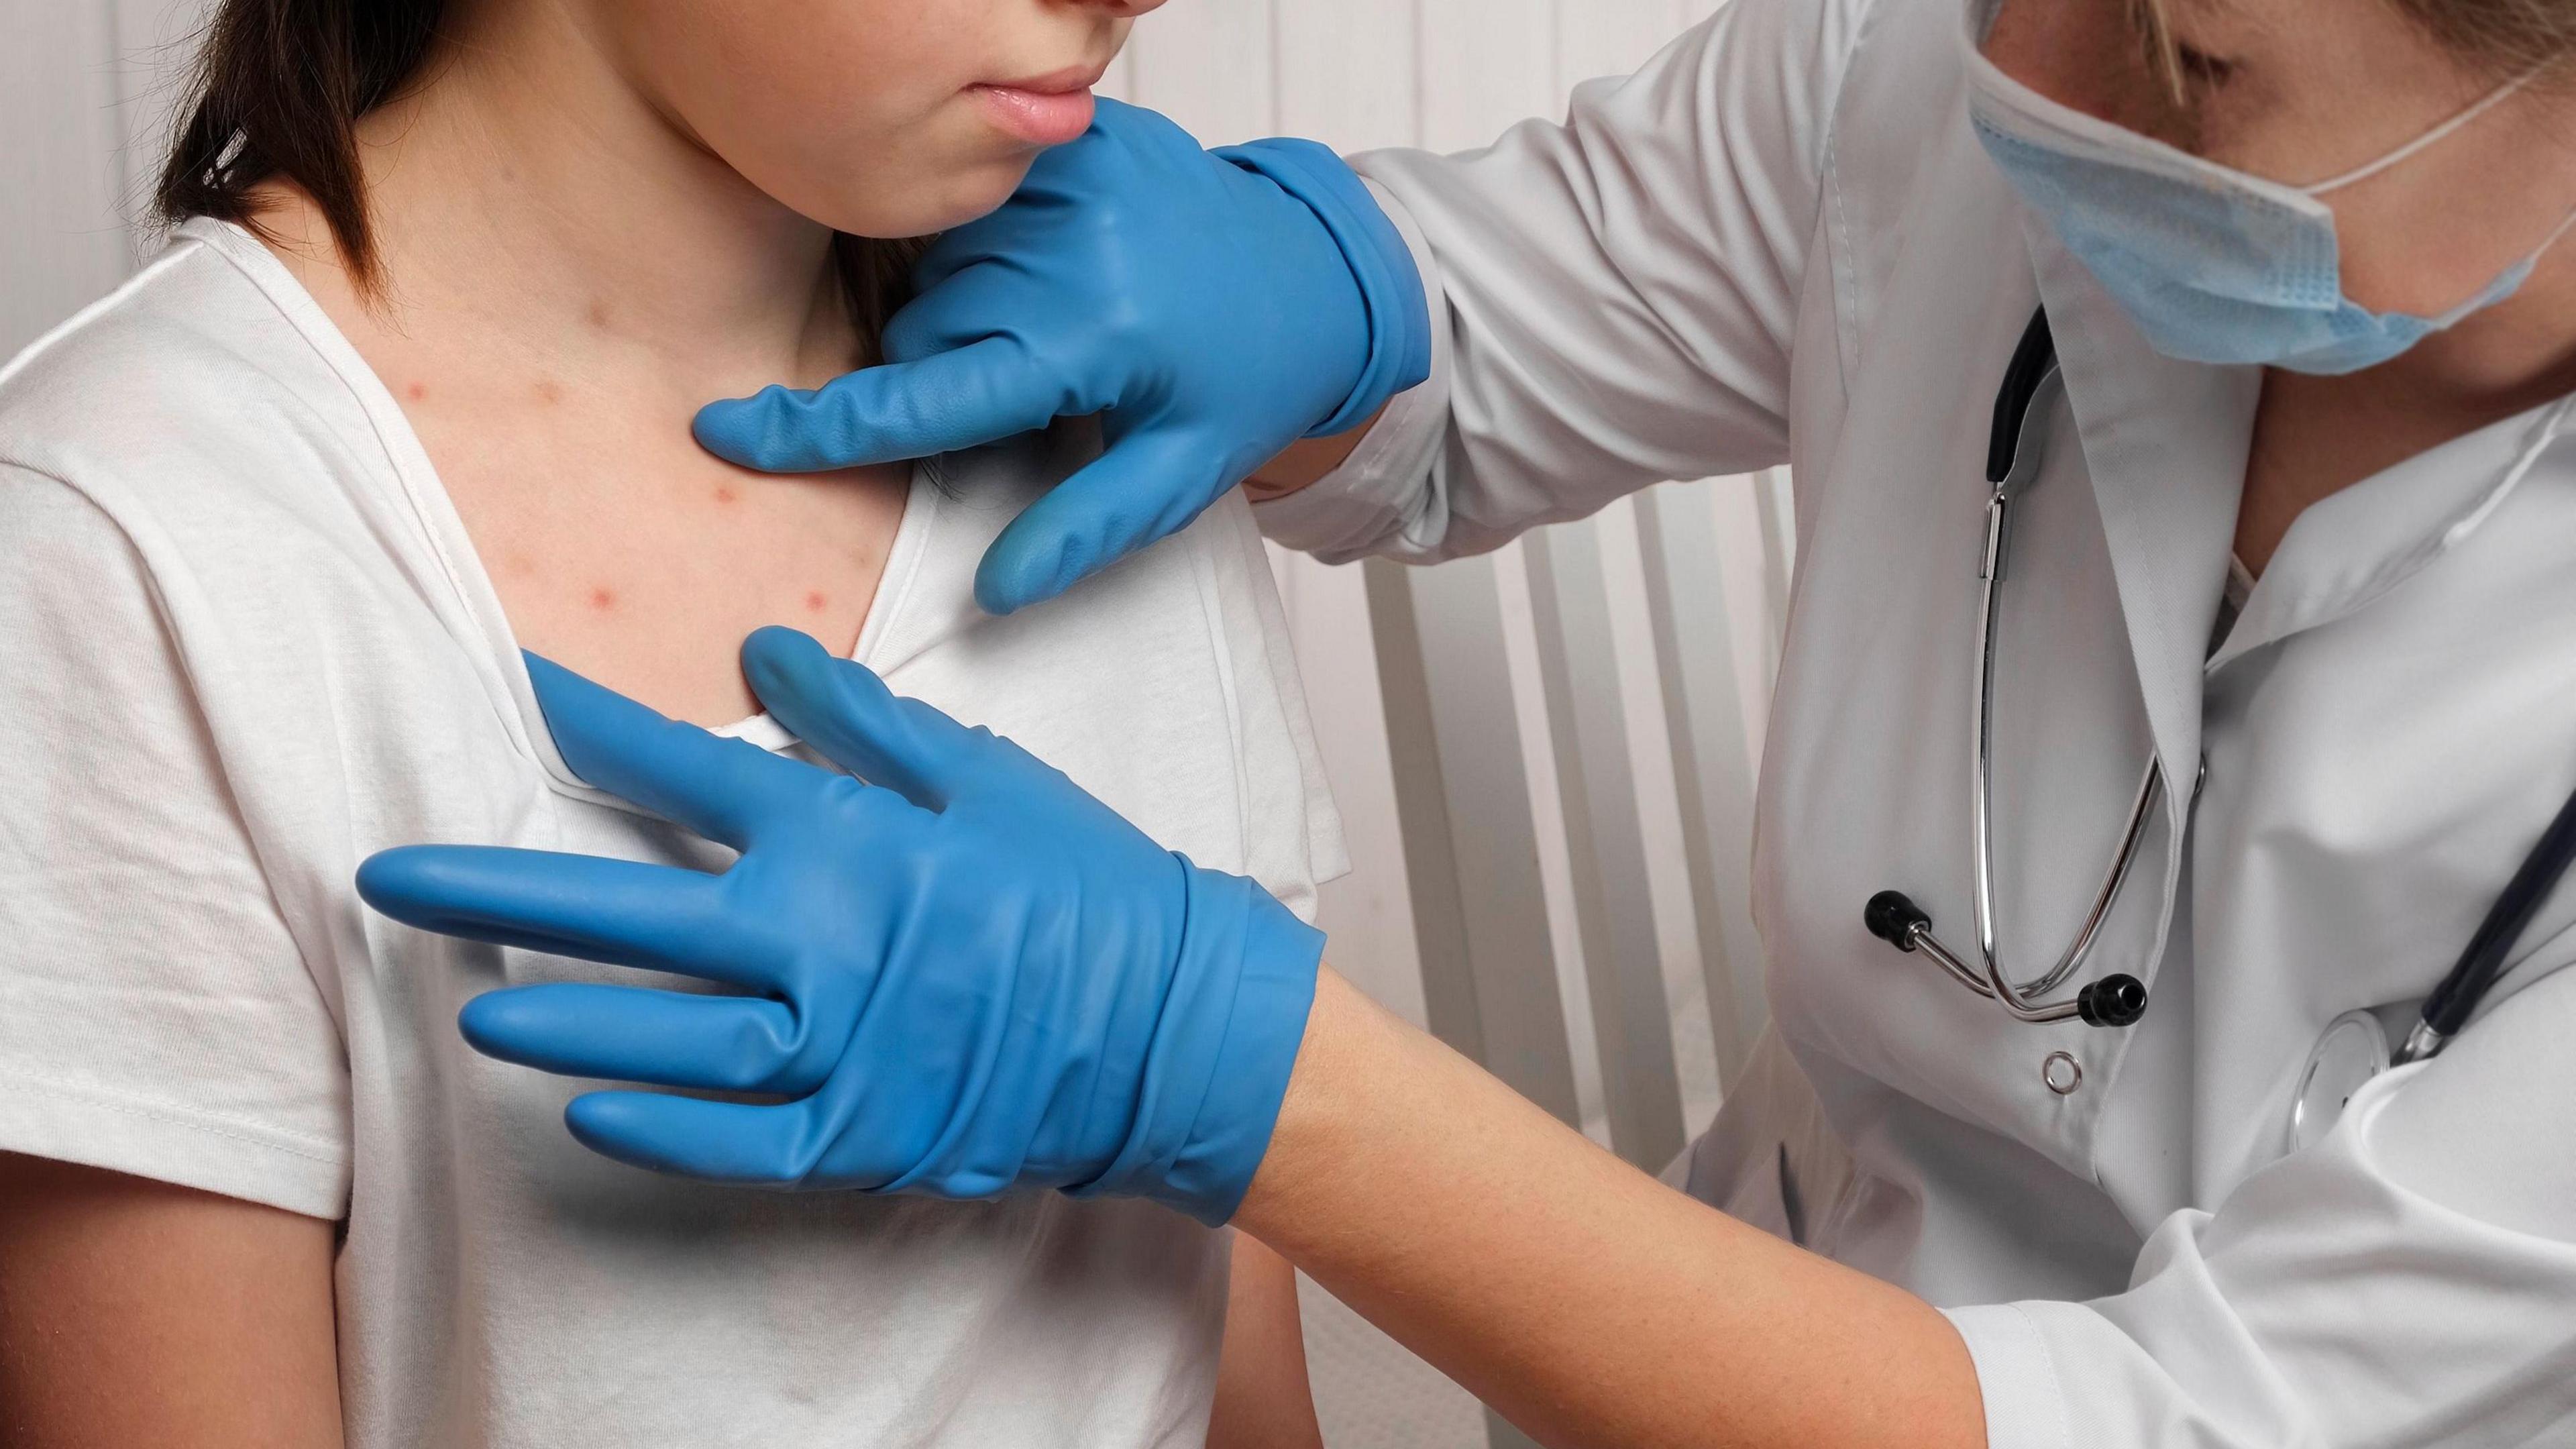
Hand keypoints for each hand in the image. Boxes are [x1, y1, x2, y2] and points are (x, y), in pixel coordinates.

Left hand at [355, 628, 1324, 1223]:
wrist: (1175, 1021)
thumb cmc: (1084, 884)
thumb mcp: (981, 773)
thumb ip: (859, 716)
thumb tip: (761, 645)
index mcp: (847, 836)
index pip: (683, 769)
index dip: (589, 722)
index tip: (512, 686)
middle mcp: (820, 940)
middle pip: (626, 912)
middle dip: (495, 889)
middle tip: (388, 877)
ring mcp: (836, 1047)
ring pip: (663, 1039)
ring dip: (561, 1021)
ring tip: (472, 1009)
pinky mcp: (860, 1133)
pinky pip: (734, 1143)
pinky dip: (658, 1133)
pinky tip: (583, 1117)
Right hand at [690, 100, 1430, 615]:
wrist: (1316, 272)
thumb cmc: (1241, 381)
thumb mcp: (1180, 474)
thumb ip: (1083, 530)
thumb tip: (995, 591)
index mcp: (1089, 340)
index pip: (923, 396)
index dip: (818, 427)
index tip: (726, 433)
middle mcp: (1068, 247)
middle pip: (921, 332)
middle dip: (946, 375)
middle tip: (1035, 387)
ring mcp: (1067, 179)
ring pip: (937, 269)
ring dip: (966, 308)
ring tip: (1054, 322)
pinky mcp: (1074, 138)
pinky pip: (971, 204)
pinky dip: (987, 246)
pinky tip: (1051, 265)